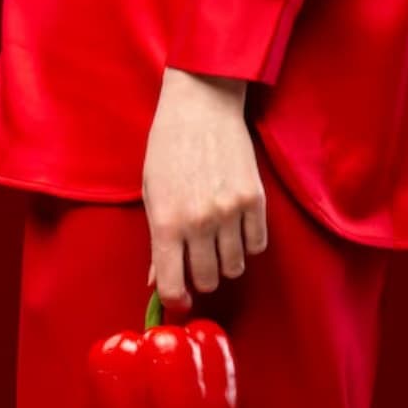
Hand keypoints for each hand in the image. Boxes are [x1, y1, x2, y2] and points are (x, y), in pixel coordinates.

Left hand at [142, 67, 267, 313]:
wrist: (201, 107)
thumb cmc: (168, 149)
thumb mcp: (151, 194)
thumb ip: (156, 241)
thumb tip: (157, 281)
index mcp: (166, 222)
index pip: (173, 285)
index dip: (176, 299)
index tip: (179, 298)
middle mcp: (199, 222)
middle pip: (208, 281)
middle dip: (201, 279)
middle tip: (197, 265)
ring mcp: (229, 212)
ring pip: (234, 267)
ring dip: (225, 264)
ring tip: (217, 245)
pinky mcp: (254, 200)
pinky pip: (257, 245)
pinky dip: (247, 246)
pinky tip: (236, 231)